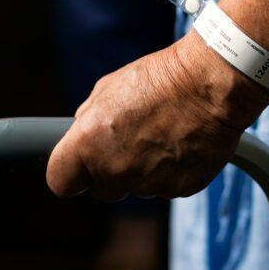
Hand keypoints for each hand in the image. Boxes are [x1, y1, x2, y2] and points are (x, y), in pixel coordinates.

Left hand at [46, 32, 268, 200]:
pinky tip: (178, 143)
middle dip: (110, 171)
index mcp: (88, 143)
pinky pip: (165, 187)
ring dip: (142, 170)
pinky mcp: (178, 189)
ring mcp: (148, 183)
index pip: (59, 181)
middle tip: (129, 141)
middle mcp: (115, 169)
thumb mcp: (108, 89)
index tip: (78, 171)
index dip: (69, 175)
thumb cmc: (158, 80)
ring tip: (159, 134)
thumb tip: (81, 135)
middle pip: (102, 189)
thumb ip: (88, 119)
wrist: (210, 85)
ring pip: (136, 188)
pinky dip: (169, 172)